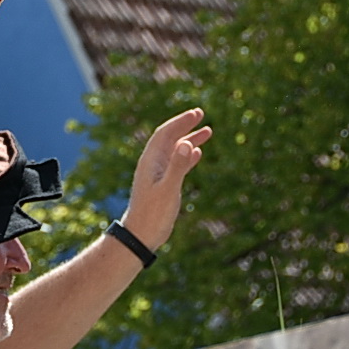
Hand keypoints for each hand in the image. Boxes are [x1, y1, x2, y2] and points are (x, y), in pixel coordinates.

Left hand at [121, 108, 210, 250]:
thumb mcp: (168, 189)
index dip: (180, 122)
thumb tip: (187, 143)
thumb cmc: (153, 213)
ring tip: (208, 131)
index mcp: (150, 161)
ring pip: (175, 150)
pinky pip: (176, 163)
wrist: (141, 235)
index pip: (165, 134)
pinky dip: (187, 156)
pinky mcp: (163, 184)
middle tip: (201, 114)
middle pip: (169, 138)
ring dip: (189, 139)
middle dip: (184, 125)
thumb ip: (177, 166)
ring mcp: (158, 174)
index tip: (196, 113)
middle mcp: (153, 164)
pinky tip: (198, 154)